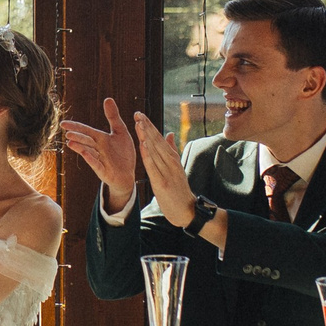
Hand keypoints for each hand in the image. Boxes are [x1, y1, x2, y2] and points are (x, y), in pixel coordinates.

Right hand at [61, 97, 141, 212]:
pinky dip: (91, 158)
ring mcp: (99, 160)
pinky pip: (96, 163)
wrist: (128, 174)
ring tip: (70, 142)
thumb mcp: (120, 132)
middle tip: (67, 132)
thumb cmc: (122, 153)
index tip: (63, 124)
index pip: (86, 130)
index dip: (75, 127)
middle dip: (77, 136)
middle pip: (85, 140)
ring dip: (80, 147)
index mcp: (100, 138)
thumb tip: (107, 99)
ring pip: (88, 151)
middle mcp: (97, 148)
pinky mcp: (103, 170)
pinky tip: (84, 154)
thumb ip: (113, 116)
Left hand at [132, 112, 196, 226]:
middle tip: (137, 114)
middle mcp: (171, 162)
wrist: (187, 211)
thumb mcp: (177, 168)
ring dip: (146, 136)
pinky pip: (153, 167)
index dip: (150, 126)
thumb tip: (169, 133)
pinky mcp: (163, 183)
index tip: (140, 115)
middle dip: (146, 127)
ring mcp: (168, 172)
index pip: (160, 139)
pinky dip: (148, 155)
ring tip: (139, 123)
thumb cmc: (179, 190)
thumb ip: (172, 151)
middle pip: (157, 142)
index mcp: (173, 158)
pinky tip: (142, 144)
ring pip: (155, 151)